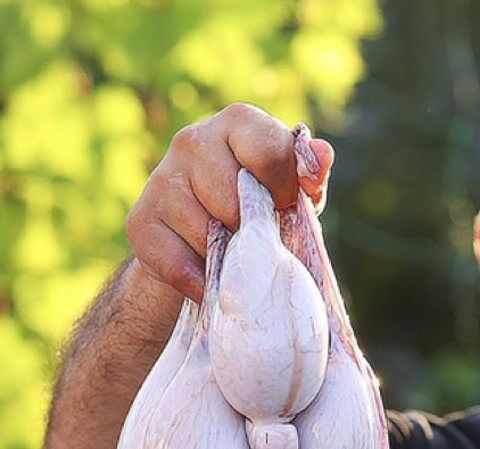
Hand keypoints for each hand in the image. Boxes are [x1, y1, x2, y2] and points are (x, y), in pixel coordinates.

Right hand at [125, 103, 334, 302]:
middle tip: (254, 230)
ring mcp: (161, 177)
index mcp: (239, 122)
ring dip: (227, 253)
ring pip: (206, 231)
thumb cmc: (262, 205)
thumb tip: (323, 154)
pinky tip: (208, 273)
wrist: (207, 242)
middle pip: (235, 197)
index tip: (282, 206)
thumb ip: (310, 175)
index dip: (283, 190)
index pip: (269, 152)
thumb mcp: (294, 190)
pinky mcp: (140, 219)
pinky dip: (199, 279)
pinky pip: (177, 263)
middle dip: (253, 225)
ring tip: (230, 246)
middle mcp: (193, 139)